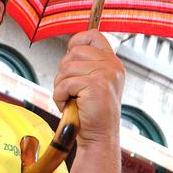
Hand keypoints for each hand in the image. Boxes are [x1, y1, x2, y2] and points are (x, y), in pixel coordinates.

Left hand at [51, 30, 124, 146]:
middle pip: (73, 52)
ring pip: (66, 68)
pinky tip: (69, 106)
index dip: (76, 42)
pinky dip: (60, 97)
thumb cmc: (90, 112)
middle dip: (63, 72)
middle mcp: (112, 66)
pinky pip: (65, 84)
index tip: (69, 58)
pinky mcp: (96, 85)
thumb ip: (85, 65)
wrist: (99, 137)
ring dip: (61, 87)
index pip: (93, 36)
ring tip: (71, 100)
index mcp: (112, 63)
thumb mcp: (92, 83)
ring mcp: (106, 75)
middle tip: (70, 91)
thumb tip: (70, 48)